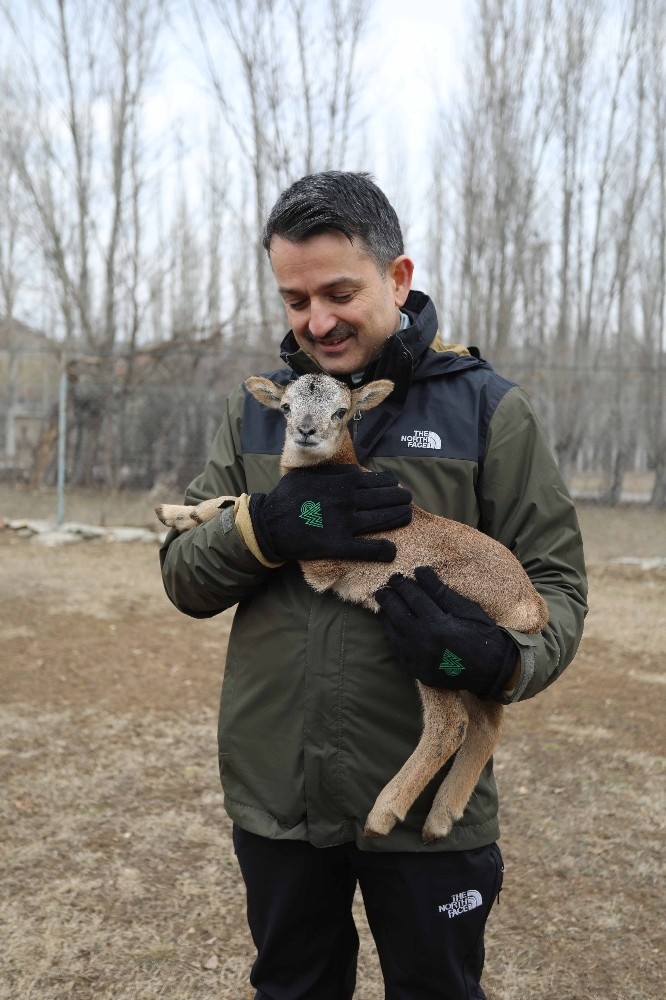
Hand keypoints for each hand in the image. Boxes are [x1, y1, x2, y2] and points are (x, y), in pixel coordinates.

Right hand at [248, 464, 411, 562]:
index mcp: (343, 481)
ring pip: (382, 520)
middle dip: (400, 499)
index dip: (391, 483)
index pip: (378, 480)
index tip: (395, 486)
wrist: (269, 524)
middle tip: (407, 501)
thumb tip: (355, 470)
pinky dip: (382, 550)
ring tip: (407, 517)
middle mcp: (348, 499)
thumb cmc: (288, 496)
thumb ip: (334, 472)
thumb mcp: (309, 474)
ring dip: (399, 518)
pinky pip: (368, 548)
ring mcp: (345, 523)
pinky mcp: (339, 544)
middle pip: (385, 499)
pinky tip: (391, 550)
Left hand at [375, 566, 517, 699]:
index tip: (396, 577)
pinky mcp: (418, 672)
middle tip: (383, 589)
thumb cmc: (483, 634)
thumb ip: (440, 591)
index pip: (412, 597)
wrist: (494, 670)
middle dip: (388, 599)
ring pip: (393, 634)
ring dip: (387, 618)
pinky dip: (394, 638)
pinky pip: (399, 652)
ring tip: (385, 607)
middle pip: (397, 614)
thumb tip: (420, 571)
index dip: (403, 585)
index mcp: (437, 624)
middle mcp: (423, 643)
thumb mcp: (466, 608)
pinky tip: (394, 629)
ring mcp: (418, 660)